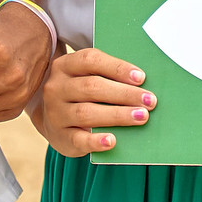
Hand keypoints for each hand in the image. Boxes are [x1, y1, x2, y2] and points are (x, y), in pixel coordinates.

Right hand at [33, 48, 152, 157]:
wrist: (52, 121)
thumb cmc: (78, 95)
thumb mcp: (83, 78)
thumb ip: (106, 76)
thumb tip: (142, 85)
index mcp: (65, 66)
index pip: (90, 60)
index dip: (117, 67)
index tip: (141, 77)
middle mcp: (56, 88)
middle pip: (91, 87)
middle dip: (124, 93)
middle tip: (149, 100)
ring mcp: (55, 113)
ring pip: (86, 113)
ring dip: (117, 115)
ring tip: (141, 116)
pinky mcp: (59, 137)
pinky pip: (78, 139)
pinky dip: (96, 141)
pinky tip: (113, 141)